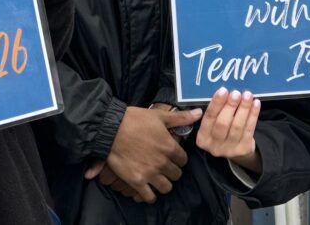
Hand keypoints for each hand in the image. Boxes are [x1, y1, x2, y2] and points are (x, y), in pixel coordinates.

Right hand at [84, 105, 202, 202]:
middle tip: (163, 166)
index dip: (178, 158)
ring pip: (166, 187)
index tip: (171, 156)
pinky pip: (149, 196)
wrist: (110, 128)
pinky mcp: (137, 181)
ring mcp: (150, 174)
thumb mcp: (159, 116)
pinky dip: (150, 196)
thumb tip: (199, 113)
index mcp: (170, 148)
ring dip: (163, 183)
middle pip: (176, 175)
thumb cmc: (134, 120)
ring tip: (157, 178)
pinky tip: (147, 190)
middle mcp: (162, 163)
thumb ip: (181, 118)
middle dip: (171, 171)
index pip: (183, 161)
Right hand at [195, 88, 261, 174]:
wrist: (234, 150)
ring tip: (247, 95)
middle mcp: (214, 146)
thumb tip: (224, 93)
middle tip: (236, 93)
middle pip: (222, 123)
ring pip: (237, 126)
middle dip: (230, 106)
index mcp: (203, 138)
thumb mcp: (212, 124)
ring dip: (243, 109)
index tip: (223, 90)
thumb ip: (215, 112)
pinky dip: (253, 115)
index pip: (209, 118)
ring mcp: (230, 149)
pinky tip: (256, 103)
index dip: (216, 103)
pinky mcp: (244, 149)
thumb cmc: (220, 130)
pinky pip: (249, 129)